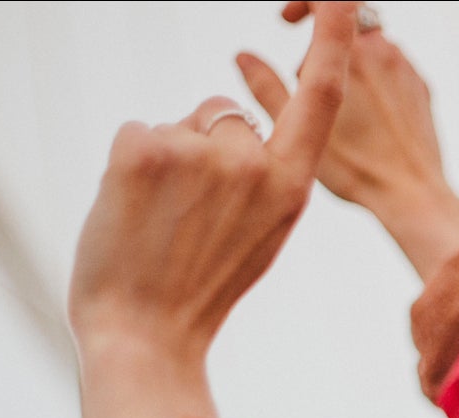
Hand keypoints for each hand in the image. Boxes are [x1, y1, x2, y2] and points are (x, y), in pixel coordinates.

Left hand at [67, 2, 356, 417]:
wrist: (146, 335)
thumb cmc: (200, 291)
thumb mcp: (258, 237)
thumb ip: (261, 178)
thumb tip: (233, 128)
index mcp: (291, 189)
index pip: (318, 99)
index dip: (332, 40)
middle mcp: (253, 164)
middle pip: (225, 115)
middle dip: (202, 148)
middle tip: (187, 221)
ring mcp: (200, 153)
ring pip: (179, 126)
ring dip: (164, 161)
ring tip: (159, 224)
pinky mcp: (146, 146)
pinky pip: (137, 131)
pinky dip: (126, 167)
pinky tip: (131, 212)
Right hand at [239, 4, 458, 281]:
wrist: (412, 194)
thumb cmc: (356, 169)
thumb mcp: (298, 130)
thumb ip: (266, 87)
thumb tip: (244, 57)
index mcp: (350, 53)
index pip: (325, 2)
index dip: (302, 3)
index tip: (286, 21)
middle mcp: (382, 51)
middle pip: (345, 26)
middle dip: (321, 41)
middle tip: (305, 73)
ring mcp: (407, 68)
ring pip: (370, 47)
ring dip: (348, 61)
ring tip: (336, 106)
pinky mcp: (422, 88)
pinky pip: (393, 69)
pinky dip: (374, 80)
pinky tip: (365, 117)